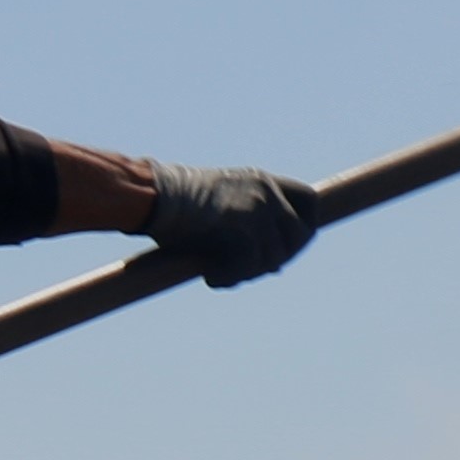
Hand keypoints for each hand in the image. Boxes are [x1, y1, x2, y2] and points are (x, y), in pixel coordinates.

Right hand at [134, 163, 324, 284]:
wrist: (149, 196)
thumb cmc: (176, 207)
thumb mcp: (222, 211)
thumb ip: (253, 231)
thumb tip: (277, 268)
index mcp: (262, 180)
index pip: (310, 201)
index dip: (306, 227)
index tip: (290, 247)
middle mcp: (265, 190)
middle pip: (301, 234)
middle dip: (281, 258)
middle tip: (250, 271)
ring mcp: (256, 206)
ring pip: (276, 255)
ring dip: (250, 273)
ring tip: (222, 274)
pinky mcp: (241, 225)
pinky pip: (250, 264)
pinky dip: (231, 277)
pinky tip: (211, 279)